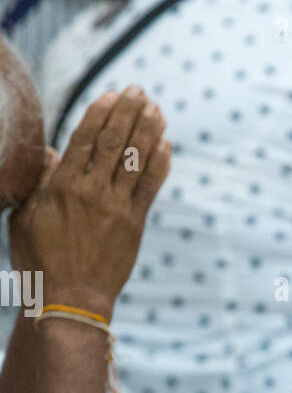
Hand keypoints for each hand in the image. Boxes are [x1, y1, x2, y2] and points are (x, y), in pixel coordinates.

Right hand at [10, 87, 169, 321]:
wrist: (70, 301)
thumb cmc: (40, 262)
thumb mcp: (24, 219)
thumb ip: (39, 183)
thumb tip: (49, 153)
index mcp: (61, 188)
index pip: (84, 139)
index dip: (100, 113)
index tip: (111, 94)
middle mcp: (91, 192)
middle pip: (114, 142)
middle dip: (128, 112)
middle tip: (139, 90)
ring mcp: (116, 208)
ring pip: (136, 160)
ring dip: (149, 131)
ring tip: (157, 109)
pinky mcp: (134, 224)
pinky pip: (150, 188)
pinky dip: (159, 165)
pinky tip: (166, 145)